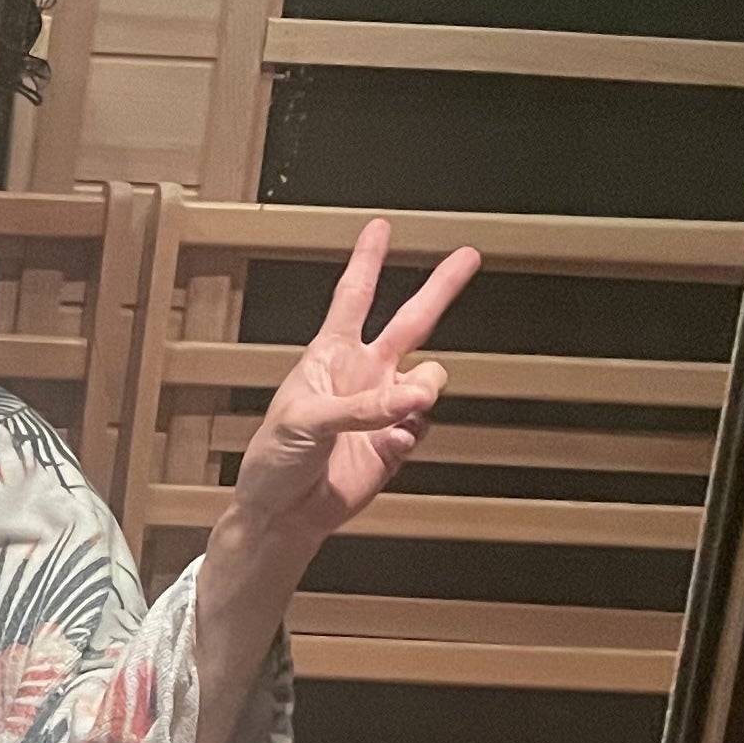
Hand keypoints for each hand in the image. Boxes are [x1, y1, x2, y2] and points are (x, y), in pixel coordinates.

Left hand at [226, 218, 475, 552]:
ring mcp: (382, 408)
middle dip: (439, 288)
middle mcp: (362, 375)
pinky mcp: (395, 442)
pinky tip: (390, 443)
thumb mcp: (305, 422)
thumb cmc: (275, 460)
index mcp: (329, 357)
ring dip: (422, 390)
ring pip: (427, 379)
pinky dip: (414, 430)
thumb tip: (413, 399)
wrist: (283, 513)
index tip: (380, 228)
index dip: (367, 262)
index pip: (353, 298)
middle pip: (411, 322)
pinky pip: (423, 424)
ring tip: (402, 408)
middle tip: (468, 255)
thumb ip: (361, 407)